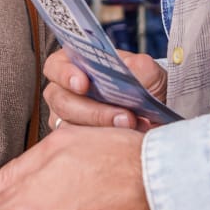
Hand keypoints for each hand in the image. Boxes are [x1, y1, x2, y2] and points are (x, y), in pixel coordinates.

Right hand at [44, 48, 167, 131]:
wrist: (154, 109)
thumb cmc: (143, 83)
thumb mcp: (147, 70)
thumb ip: (138, 67)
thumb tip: (131, 69)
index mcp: (73, 64)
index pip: (55, 67)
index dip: (65, 74)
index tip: (83, 84)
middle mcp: (64, 91)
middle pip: (62, 101)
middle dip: (93, 111)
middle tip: (123, 116)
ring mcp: (67, 117)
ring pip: (70, 127)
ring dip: (102, 128)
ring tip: (132, 126)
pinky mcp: (75, 140)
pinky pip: (80, 145)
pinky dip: (104, 143)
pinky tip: (128, 137)